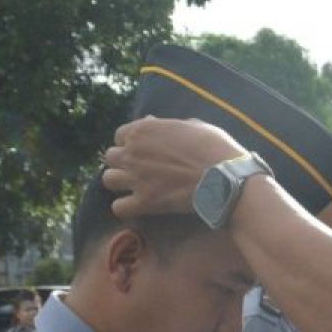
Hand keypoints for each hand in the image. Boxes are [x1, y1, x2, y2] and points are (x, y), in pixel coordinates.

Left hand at [101, 117, 247, 218]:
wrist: (224, 177)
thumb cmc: (213, 148)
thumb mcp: (193, 125)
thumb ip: (167, 125)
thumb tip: (154, 123)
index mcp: (143, 130)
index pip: (120, 135)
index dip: (131, 143)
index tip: (144, 150)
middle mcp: (133, 153)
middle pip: (110, 157)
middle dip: (123, 162)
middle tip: (139, 169)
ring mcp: (136, 178)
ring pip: (108, 179)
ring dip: (120, 182)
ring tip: (135, 187)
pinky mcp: (144, 202)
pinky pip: (118, 207)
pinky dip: (126, 208)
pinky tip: (137, 206)